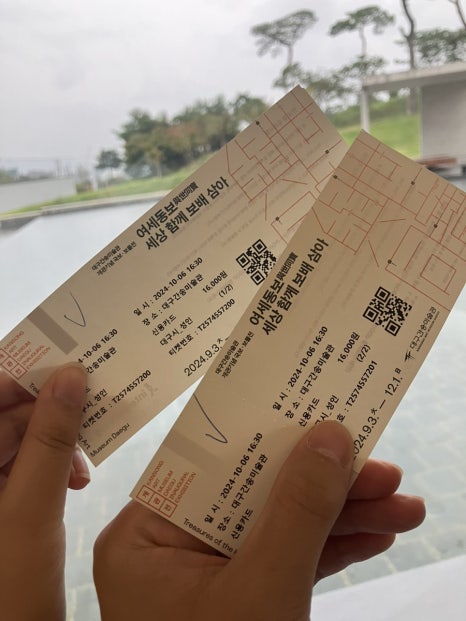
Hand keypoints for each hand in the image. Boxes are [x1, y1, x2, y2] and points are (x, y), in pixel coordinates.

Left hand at [0, 364, 87, 620]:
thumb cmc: (6, 589)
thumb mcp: (30, 508)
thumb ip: (50, 439)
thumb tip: (71, 375)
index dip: (20, 376)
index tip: (65, 364)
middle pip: (5, 418)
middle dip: (48, 414)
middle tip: (90, 415)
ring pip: (21, 440)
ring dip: (56, 443)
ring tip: (83, 465)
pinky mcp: (1, 503)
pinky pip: (28, 464)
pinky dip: (55, 465)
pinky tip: (77, 480)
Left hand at [94, 422, 424, 620]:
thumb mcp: (262, 590)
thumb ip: (297, 511)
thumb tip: (330, 439)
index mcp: (144, 537)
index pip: (211, 464)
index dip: (268, 435)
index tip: (317, 414)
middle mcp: (170, 550)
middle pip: (256, 493)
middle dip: (326, 484)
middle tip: (381, 466)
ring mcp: (207, 576)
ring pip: (280, 525)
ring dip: (342, 516)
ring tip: (401, 505)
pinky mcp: (240, 599)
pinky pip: (287, 559)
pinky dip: (332, 549)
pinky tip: (376, 534)